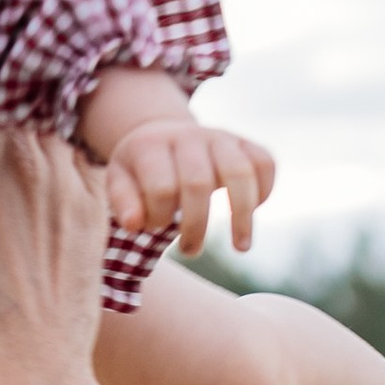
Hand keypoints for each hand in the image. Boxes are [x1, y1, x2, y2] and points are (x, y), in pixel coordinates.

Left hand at [101, 117, 273, 256]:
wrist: (162, 133)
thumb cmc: (140, 169)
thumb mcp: (119, 180)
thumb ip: (123, 202)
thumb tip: (134, 224)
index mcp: (151, 145)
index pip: (162, 187)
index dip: (161, 216)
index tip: (157, 228)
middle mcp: (188, 136)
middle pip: (199, 183)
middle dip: (196, 225)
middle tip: (190, 251)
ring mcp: (219, 136)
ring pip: (240, 171)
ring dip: (242, 215)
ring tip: (241, 248)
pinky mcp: (244, 142)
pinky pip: (265, 162)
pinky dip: (265, 190)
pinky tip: (253, 212)